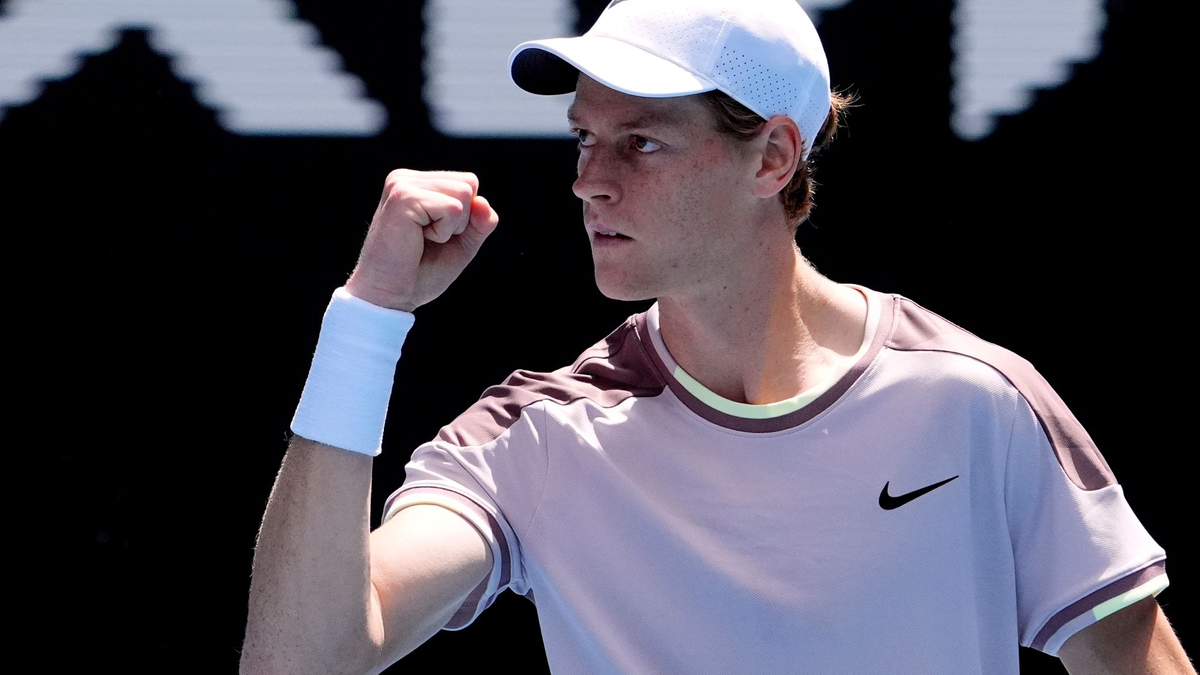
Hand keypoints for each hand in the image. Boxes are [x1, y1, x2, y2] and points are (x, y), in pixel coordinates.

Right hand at [345, 170, 499, 311]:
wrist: (390, 296)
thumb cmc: (421, 272)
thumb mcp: (461, 243)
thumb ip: (480, 222)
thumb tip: (483, 202)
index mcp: (416, 184)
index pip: (468, 182)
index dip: (466, 217)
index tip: (434, 235)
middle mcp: (406, 178)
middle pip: (469, 184)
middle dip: (460, 221)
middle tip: (427, 240)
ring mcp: (402, 185)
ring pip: (464, 193)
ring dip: (451, 227)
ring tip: (422, 239)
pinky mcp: (403, 197)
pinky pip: (453, 208)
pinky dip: (443, 232)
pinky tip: (417, 240)